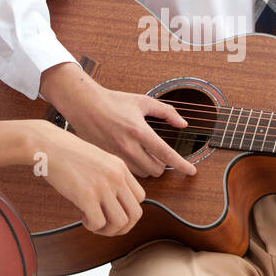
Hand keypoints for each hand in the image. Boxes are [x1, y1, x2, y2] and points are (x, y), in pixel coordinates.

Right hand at [35, 123, 146, 235]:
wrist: (48, 145)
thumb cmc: (68, 153)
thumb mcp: (99, 159)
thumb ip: (111, 176)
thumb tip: (115, 202)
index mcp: (120, 167)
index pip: (140, 198)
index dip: (128, 210)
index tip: (113, 212)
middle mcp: (116, 177)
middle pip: (135, 214)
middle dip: (122, 227)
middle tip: (106, 226)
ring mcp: (102, 186)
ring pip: (120, 222)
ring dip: (108, 230)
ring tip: (94, 223)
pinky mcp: (86, 195)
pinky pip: (99, 223)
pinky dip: (92, 227)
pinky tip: (84, 218)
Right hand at [40, 63, 197, 178]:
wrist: (84, 105)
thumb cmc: (113, 101)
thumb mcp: (143, 101)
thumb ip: (166, 112)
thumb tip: (183, 124)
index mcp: (139, 131)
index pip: (166, 154)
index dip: (182, 165)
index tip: (192, 171)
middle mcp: (128, 146)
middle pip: (157, 170)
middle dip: (164, 165)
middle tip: (162, 156)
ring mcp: (116, 155)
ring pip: (143, 174)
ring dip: (149, 168)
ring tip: (147, 156)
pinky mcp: (108, 159)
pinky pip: (128, 172)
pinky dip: (136, 168)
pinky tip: (134, 157)